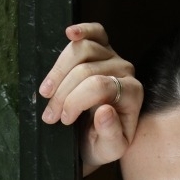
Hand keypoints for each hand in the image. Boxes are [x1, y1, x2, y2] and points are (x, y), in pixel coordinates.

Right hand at [39, 22, 143, 174]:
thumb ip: (110, 134)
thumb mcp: (109, 149)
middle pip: (87, 70)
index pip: (100, 87)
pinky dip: (81, 30)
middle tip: (50, 116)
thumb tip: (104, 111)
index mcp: (133, 95)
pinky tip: (69, 34)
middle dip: (63, 94)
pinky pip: (94, 32)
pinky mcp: (103, 47)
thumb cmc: (102, 143)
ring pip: (83, 50)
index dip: (76, 101)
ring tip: (46, 94)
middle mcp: (126, 71)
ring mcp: (114, 56)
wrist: (95, 138)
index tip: (63, 120)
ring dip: (58, 72)